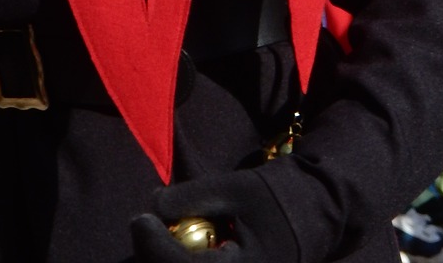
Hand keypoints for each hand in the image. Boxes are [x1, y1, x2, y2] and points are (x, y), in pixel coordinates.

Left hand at [131, 171, 278, 262]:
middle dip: (153, 254)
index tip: (140, 218)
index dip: (155, 247)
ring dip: (161, 260)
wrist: (302, 222)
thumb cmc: (269, 200)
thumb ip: (193, 197)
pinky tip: (174, 248)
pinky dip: (175, 261)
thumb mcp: (233, 187)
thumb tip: (152, 208)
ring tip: (157, 234)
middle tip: (143, 225)